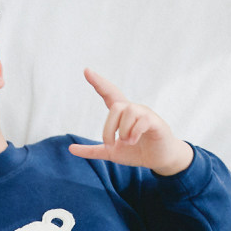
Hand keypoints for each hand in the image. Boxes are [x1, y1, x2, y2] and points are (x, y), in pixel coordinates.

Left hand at [68, 69, 193, 175]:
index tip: (86, 71)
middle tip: (109, 144)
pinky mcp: (155, 122)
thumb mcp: (111, 153)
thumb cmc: (137, 152)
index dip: (98, 82)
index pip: (109, 93)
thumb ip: (93, 150)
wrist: (160, 159)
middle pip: (115, 107)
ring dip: (123, 131)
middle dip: (108, 128)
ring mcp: (145, 114)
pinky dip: (134, 133)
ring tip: (127, 142)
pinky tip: (134, 141)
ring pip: (127, 112)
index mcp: (122, 115)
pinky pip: (141, 120)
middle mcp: (133, 110)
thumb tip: (71, 149)